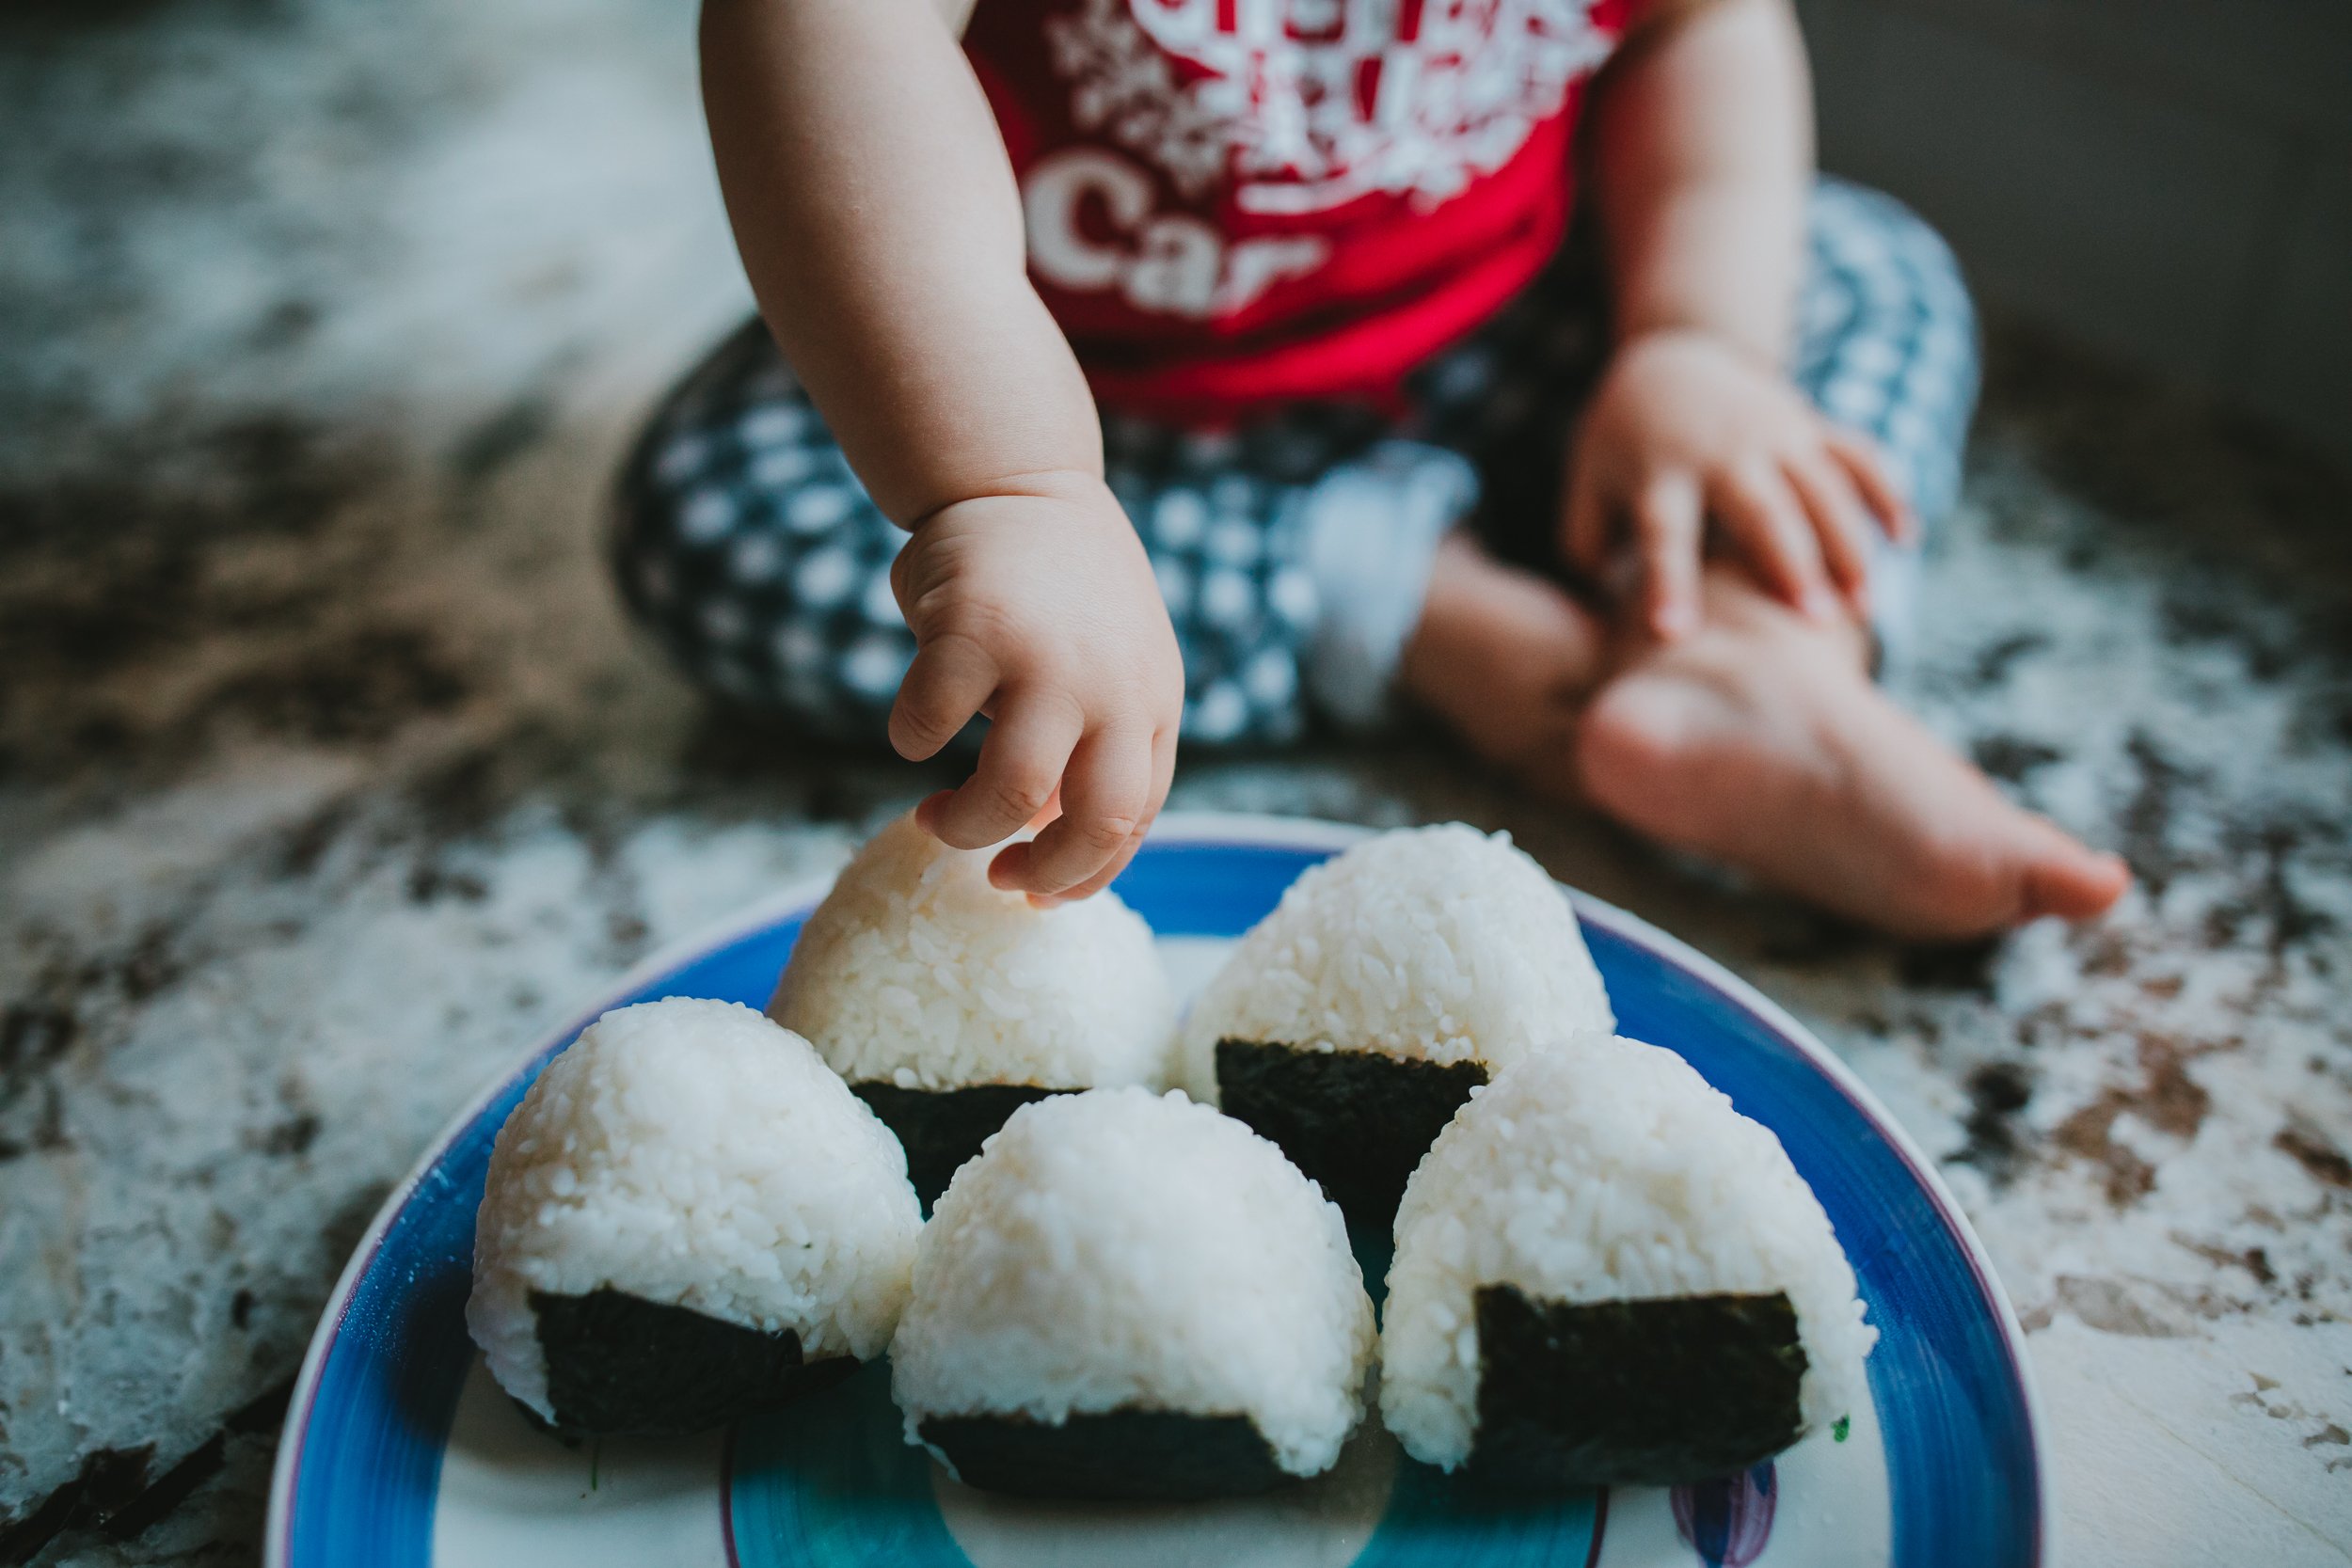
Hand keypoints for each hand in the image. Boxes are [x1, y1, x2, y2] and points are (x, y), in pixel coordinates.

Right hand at [888, 472, 1182, 901]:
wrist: (1018, 481)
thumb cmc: (1056, 598)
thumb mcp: (1105, 674)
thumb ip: (1090, 751)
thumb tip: (1046, 841)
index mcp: (1153, 704)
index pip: (1134, 820)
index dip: (1081, 874)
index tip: (1030, 890)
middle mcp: (1116, 686)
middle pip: (1099, 823)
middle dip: (1040, 872)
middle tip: (991, 873)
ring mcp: (1049, 657)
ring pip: (1013, 793)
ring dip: (965, 825)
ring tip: (935, 815)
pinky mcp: (976, 629)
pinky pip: (930, 724)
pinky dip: (911, 740)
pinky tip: (912, 728)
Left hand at [1563, 327, 1911, 639]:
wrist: (1672, 361)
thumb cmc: (1622, 449)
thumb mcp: (1587, 488)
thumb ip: (1587, 548)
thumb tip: (1601, 616)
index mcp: (1659, 474)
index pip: (1663, 534)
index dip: (1668, 584)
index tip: (1673, 637)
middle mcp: (1722, 452)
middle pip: (1761, 509)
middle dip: (1790, 563)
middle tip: (1813, 624)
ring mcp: (1775, 433)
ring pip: (1821, 488)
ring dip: (1847, 546)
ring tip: (1862, 610)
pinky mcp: (1812, 425)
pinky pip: (1858, 455)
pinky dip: (1885, 491)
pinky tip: (1906, 539)